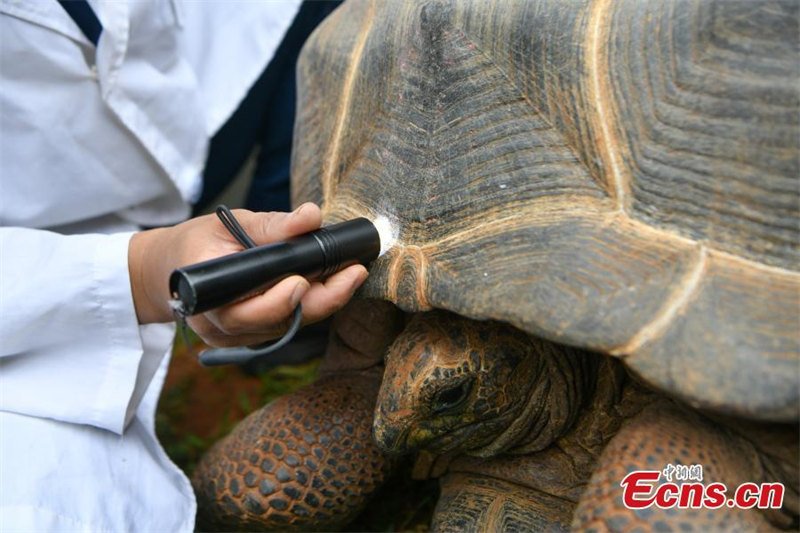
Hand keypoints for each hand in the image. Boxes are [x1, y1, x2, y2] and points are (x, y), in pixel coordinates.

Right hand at [128, 203, 367, 346]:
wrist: (169, 270)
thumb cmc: (199, 244)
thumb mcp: (230, 223)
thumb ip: (272, 224)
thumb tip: (311, 216)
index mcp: (207, 296)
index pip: (246, 310)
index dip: (279, 301)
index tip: (305, 280)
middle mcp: (220, 326)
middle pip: (277, 323)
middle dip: (321, 300)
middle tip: (354, 274)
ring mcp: (235, 338)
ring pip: (287, 327)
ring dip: (322, 303)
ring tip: (350, 274)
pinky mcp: (251, 337)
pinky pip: (286, 326)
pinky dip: (310, 307)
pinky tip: (332, 286)